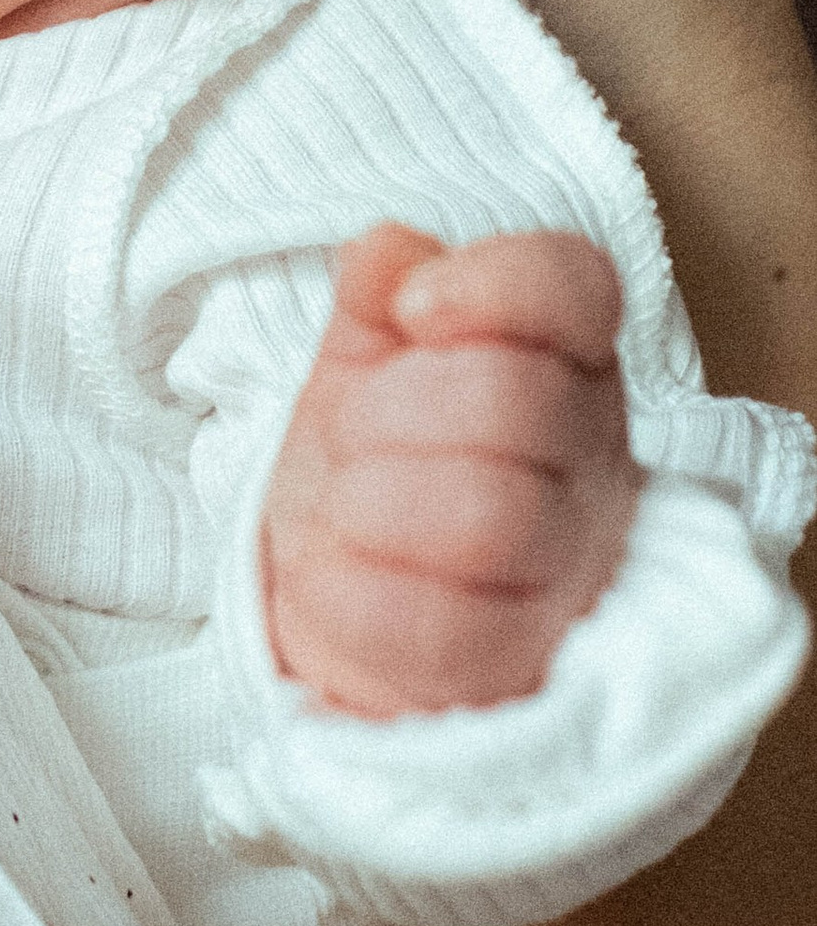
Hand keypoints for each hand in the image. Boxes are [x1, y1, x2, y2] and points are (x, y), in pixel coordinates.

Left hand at [264, 222, 638, 717]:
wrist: (346, 603)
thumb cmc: (375, 461)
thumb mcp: (366, 359)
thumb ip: (377, 295)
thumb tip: (387, 252)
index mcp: (565, 365)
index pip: (577, 289)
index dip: (494, 284)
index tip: (412, 306)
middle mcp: (591, 469)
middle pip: (512, 399)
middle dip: (391, 405)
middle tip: (349, 432)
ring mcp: (567, 578)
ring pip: (486, 514)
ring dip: (371, 497)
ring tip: (345, 506)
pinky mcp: (515, 672)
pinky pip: (436, 626)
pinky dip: (350, 588)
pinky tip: (334, 572)